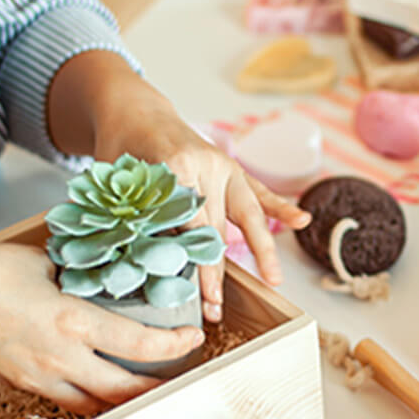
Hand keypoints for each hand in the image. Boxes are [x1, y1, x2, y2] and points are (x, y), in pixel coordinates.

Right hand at [0, 243, 202, 414]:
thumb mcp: (42, 262)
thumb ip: (80, 273)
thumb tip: (109, 271)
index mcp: (71, 321)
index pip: (140, 345)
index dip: (175, 346)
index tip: (193, 338)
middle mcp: (60, 359)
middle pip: (125, 390)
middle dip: (160, 387)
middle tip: (182, 375)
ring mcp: (39, 378)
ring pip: (97, 403)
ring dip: (126, 398)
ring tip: (149, 386)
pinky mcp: (22, 385)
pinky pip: (68, 401)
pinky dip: (92, 398)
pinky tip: (103, 385)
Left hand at [93, 94, 310, 321]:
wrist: (134, 110)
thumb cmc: (120, 150)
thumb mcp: (116, 183)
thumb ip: (135, 218)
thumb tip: (150, 268)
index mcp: (176, 167)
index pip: (193, 227)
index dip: (199, 265)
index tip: (204, 297)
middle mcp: (206, 165)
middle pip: (218, 228)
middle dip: (218, 272)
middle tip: (217, 307)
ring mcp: (222, 165)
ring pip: (247, 212)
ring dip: (261, 249)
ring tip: (274, 280)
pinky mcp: (231, 167)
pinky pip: (257, 190)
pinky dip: (278, 206)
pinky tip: (301, 221)